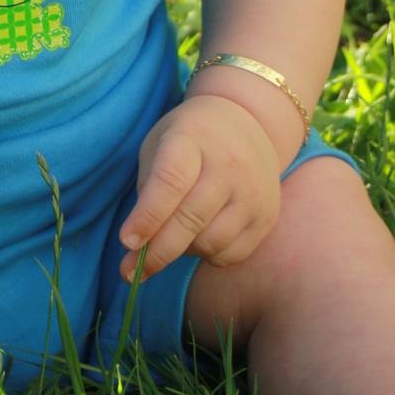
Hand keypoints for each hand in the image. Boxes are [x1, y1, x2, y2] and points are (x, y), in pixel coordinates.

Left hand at [118, 95, 280, 280]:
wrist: (248, 123)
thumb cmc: (190, 138)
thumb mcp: (160, 145)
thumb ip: (149, 190)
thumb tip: (137, 247)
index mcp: (192, 138)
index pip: (171, 181)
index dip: (147, 216)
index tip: (126, 242)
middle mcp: (229, 164)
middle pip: (191, 219)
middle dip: (157, 251)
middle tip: (130, 271)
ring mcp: (254, 191)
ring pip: (211, 243)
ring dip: (183, 251)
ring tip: (171, 236)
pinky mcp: (267, 216)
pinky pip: (231, 254)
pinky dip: (208, 254)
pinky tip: (199, 235)